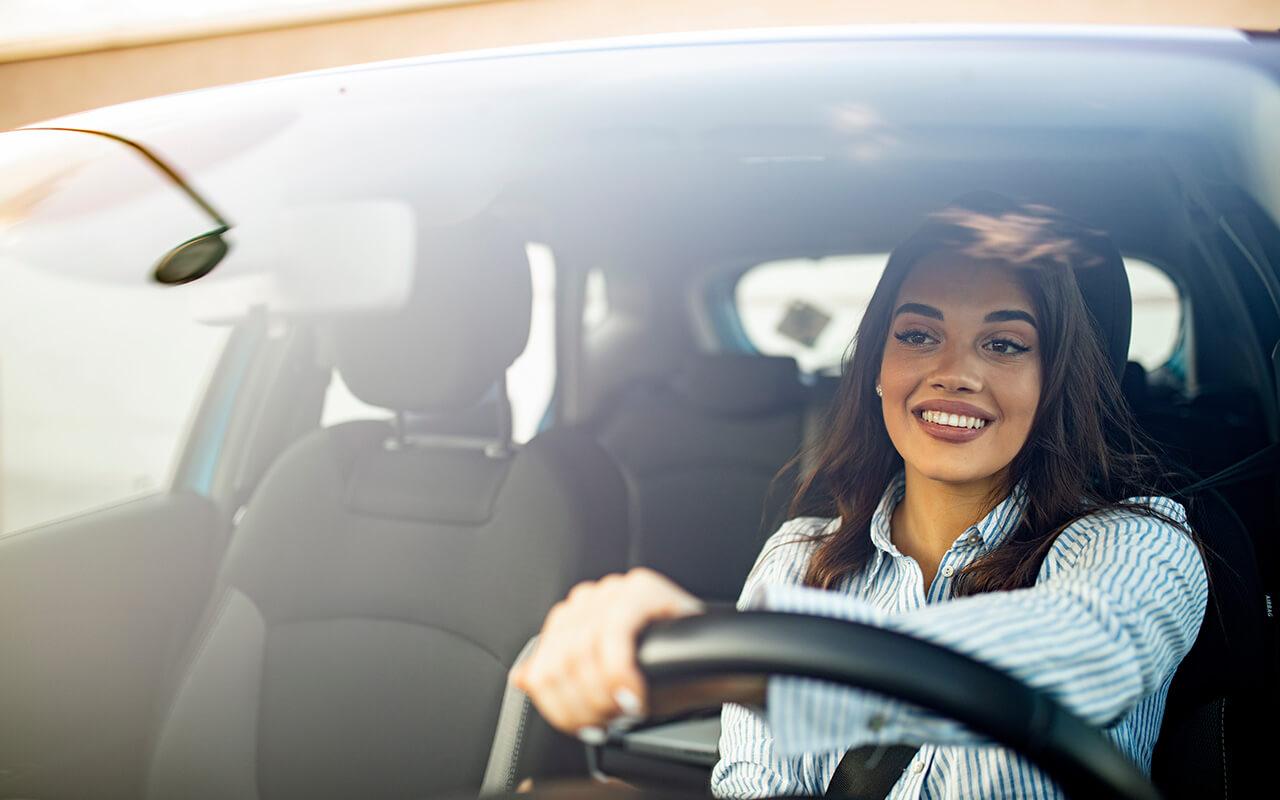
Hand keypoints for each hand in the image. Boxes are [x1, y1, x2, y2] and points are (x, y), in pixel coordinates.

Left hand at [508, 568, 704, 737]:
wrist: (716, 661)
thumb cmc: (662, 672)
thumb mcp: (604, 683)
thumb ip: (562, 678)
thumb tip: (524, 678)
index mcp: (572, 618)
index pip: (543, 666)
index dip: (561, 707)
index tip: (586, 728)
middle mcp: (588, 600)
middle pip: (559, 664)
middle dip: (584, 705)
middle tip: (609, 723)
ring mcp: (614, 590)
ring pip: (581, 652)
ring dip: (603, 695)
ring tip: (625, 710)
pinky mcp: (641, 589)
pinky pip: (614, 636)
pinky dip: (621, 674)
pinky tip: (636, 695)